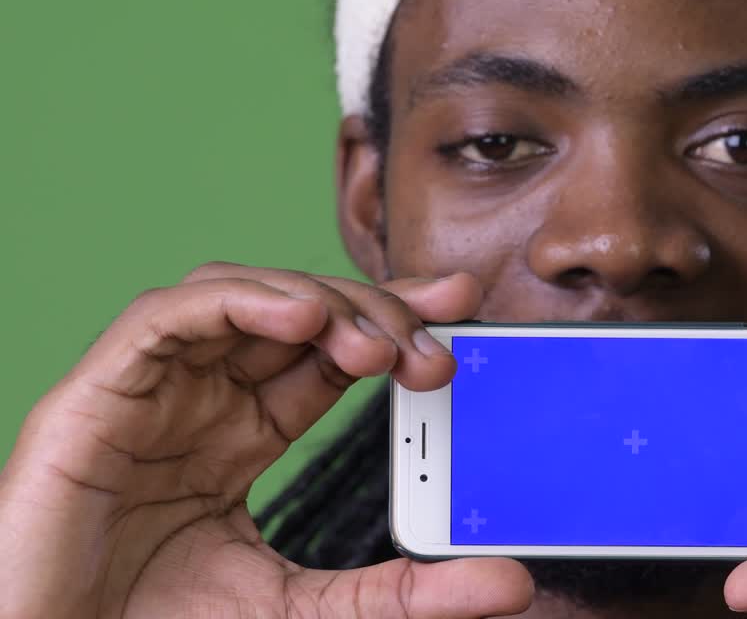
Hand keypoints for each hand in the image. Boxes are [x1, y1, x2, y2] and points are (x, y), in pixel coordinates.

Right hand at [0, 263, 532, 618]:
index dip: (394, 320)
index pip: (330, 352)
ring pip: (244, 296)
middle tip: (436, 350)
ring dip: (320, 303)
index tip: (463, 311)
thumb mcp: (307, 608)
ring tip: (378, 347)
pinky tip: (300, 317)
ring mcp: (153, 389)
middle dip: (376, 313)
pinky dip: (240, 300)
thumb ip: (404, 591)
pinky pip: (171, 315)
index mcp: (243, 433)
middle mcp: (203, 398)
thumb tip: (511, 585)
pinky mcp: (98, 392)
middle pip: (300, 315)